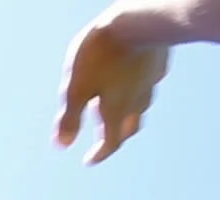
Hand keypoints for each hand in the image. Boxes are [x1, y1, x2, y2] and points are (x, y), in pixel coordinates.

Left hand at [56, 12, 170, 164]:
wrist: (138, 20)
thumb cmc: (102, 54)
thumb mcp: (77, 87)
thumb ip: (70, 117)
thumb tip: (62, 145)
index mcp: (117, 110)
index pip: (111, 142)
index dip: (100, 153)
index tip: (89, 160)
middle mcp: (138, 100)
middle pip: (129, 127)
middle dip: (116, 137)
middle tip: (104, 141)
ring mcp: (151, 81)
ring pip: (141, 105)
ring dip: (129, 114)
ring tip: (117, 112)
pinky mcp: (158, 62)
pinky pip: (149, 81)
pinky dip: (139, 88)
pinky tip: (133, 79)